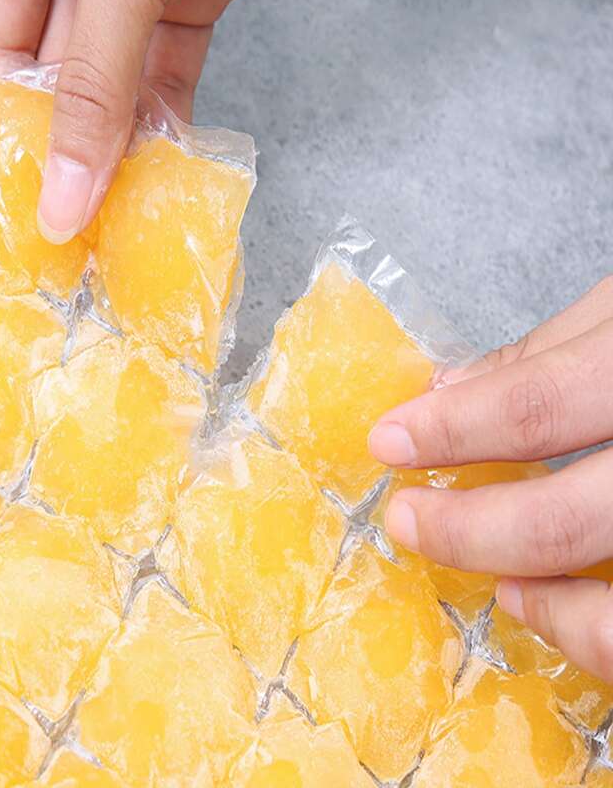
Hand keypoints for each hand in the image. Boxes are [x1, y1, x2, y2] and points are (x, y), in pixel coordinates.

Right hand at [0, 0, 367, 242]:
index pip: (0, 48)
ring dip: (125, 139)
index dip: (11, 129)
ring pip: (121, 74)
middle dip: (72, 146)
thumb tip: (63, 184)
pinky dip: (172, 110)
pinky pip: (174, 61)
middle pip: (61, 71)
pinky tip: (169, 161)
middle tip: (81, 225)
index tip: (25, 202)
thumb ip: (94, 80)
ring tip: (126, 208)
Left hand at [368, 276, 612, 682]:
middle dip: (468, 528)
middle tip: (409, 520)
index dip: (450, 430)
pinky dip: (597, 629)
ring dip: (541, 603)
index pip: (537, 407)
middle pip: (564, 519)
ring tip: (492, 582)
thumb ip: (552, 351)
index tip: (390, 442)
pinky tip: (555, 603)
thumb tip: (450, 387)